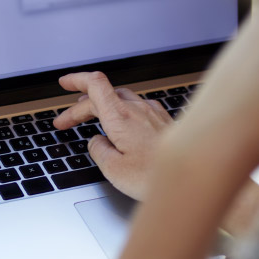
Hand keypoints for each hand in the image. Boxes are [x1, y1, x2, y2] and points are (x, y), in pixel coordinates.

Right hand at [53, 73, 172, 199]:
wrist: (194, 178)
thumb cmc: (157, 177)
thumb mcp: (114, 170)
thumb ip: (99, 150)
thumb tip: (97, 142)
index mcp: (121, 117)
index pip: (95, 84)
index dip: (77, 80)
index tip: (64, 83)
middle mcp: (138, 109)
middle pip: (104, 95)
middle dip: (81, 107)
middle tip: (66, 123)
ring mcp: (153, 113)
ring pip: (122, 99)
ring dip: (102, 108)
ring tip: (91, 120)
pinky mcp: (164, 121)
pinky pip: (138, 108)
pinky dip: (123, 112)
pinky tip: (123, 125)